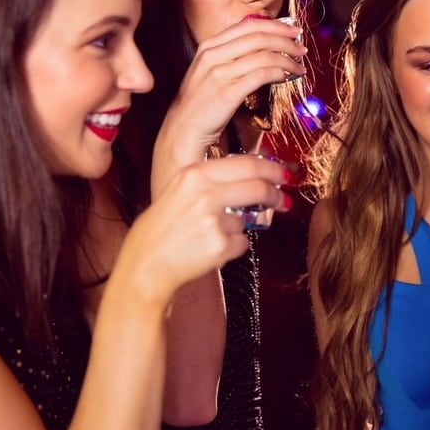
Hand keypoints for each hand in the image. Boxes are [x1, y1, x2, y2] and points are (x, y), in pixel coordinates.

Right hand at [117, 154, 291, 298]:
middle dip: (275, 195)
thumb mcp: (178, 192)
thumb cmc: (160, 231)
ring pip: (247, 220)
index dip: (271, 168)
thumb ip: (211, 182)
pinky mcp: (221, 245)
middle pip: (258, 187)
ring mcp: (214, 220)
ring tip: (208, 236)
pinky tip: (208, 250)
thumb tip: (251, 177)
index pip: (247, 163)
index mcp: (194, 174)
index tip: (283, 173)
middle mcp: (205, 193)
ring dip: (237, 228)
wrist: (145, 266)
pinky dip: (232, 248)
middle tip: (283, 200)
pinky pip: (242, 243)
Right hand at [152, 16, 305, 194]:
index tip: (293, 31)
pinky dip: (279, 73)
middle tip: (302, 47)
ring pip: (263, 55)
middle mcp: (212, 54)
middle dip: (286, 40)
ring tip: (299, 67)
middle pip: (258, 36)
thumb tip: (264, 49)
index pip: (248, 26)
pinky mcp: (227, 92)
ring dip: (287, 59)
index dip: (275, 26)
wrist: (182, 131)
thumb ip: (232, 57)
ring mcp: (218, 73)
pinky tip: (286, 78)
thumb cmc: (201, 104)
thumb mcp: (211, 72)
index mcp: (209, 46)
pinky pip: (261, 75)